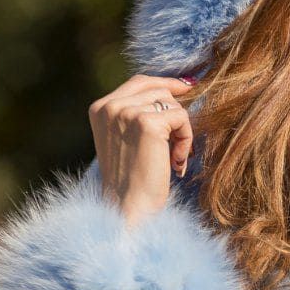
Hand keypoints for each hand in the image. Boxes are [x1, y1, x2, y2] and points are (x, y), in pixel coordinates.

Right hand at [88, 74, 196, 225]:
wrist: (128, 208)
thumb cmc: (133, 181)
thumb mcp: (128, 140)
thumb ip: (140, 113)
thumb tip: (181, 86)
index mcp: (101, 108)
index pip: (140, 82)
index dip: (166, 83)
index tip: (188, 87)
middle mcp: (111, 106)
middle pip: (159, 90)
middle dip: (175, 117)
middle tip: (175, 149)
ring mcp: (127, 112)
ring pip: (172, 104)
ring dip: (181, 132)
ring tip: (173, 159)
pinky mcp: (147, 123)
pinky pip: (181, 118)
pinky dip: (186, 140)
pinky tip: (176, 163)